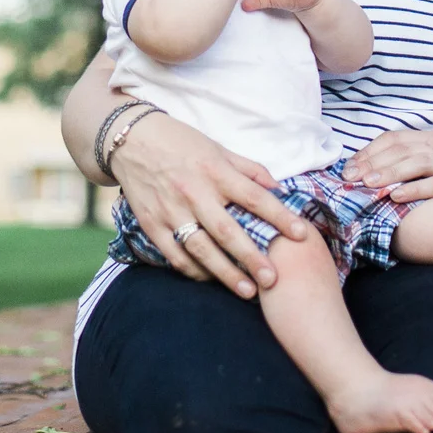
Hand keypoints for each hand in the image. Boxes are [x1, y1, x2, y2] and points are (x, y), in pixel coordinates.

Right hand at [109, 105, 315, 298]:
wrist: (131, 140)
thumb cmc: (181, 142)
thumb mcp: (217, 148)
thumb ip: (248, 169)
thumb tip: (278, 188)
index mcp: (215, 171)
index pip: (254, 197)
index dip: (280, 216)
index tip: (302, 234)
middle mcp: (194, 192)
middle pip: (228, 231)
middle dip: (252, 257)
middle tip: (273, 279)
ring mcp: (170, 210)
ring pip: (201, 248)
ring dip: (225, 273)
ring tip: (247, 291)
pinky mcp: (151, 223)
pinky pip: (174, 254)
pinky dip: (193, 270)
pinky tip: (210, 280)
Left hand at [344, 129, 432, 212]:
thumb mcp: (413, 177)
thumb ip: (390, 170)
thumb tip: (352, 172)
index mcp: (428, 139)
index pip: (393, 139)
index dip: (368, 152)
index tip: (348, 170)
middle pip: (403, 149)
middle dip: (375, 164)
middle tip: (353, 178)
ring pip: (420, 162)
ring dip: (391, 173)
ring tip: (370, 185)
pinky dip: (415, 189)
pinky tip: (396, 196)